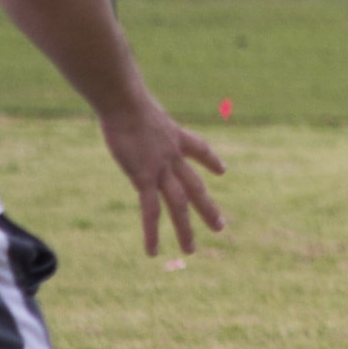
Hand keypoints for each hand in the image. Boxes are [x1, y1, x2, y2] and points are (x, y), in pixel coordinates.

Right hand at [98, 99, 225, 255]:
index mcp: (175, 137)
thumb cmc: (125, 97)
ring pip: (179, 206)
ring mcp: (161, 170)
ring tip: (191, 250)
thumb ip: (138, 110)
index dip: (211, 161)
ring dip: (185, 229)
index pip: (200, 149)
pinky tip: (154, 251)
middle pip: (195, 187)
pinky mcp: (144, 178)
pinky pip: (150, 212)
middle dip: (207, 208)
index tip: (222, 171)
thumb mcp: (139, 103)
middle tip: (221, 226)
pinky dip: (152, 233)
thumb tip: (125, 97)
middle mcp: (173, 157)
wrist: (125, 101)